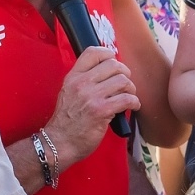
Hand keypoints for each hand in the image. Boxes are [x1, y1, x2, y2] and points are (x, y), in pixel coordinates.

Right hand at [44, 45, 138, 165]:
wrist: (59, 142)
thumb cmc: (67, 121)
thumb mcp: (69, 93)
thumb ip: (84, 81)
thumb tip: (108, 71)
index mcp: (73, 77)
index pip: (92, 52)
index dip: (108, 54)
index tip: (115, 62)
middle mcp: (81, 83)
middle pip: (114, 65)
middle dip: (125, 74)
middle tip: (125, 85)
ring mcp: (91, 96)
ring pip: (123, 81)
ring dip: (131, 89)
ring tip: (128, 97)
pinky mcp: (101, 111)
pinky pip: (127, 99)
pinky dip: (134, 103)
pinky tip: (132, 107)